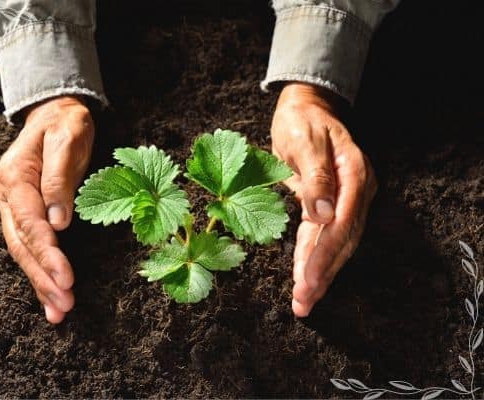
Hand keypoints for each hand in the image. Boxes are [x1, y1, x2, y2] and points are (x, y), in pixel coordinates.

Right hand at [0, 96, 93, 323]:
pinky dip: (40, 272)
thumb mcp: (67, 140)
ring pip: (23, 252)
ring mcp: (13, 207)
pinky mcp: (25, 214)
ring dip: (40, 283)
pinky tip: (50, 298)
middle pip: (22, 244)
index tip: (65, 277)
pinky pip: (29, 247)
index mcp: (15, 177)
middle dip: (43, 276)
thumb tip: (59, 222)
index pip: (30, 222)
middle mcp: (7, 196)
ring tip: (58, 312)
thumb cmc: (66, 124)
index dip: (47, 251)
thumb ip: (59, 179)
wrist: (55, 113)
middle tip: (64, 304)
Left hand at [271, 83, 376, 316]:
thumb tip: (323, 215)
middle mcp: (357, 191)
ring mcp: (348, 199)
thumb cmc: (302, 120)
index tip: (308, 279)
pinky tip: (304, 279)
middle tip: (304, 302)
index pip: (343, 222)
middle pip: (342, 240)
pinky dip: (313, 258)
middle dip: (322, 273)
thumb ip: (315, 177)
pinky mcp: (333, 205)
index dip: (325, 254)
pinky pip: (323, 236)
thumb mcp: (304, 141)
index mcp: (354, 173)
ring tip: (304, 302)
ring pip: (335, 244)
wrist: (306, 107)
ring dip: (319, 273)